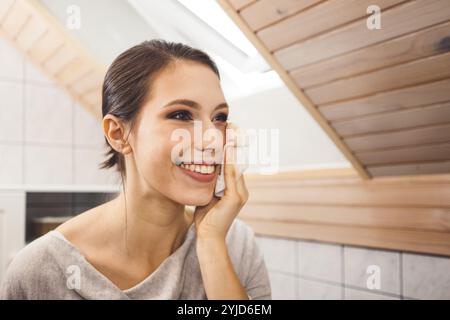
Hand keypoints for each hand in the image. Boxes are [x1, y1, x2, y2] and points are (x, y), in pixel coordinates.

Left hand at [193, 125, 248, 240]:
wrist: (208, 238)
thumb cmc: (206, 218)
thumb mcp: (208, 196)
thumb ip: (210, 183)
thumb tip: (203, 169)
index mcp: (236, 188)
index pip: (234, 163)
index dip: (231, 146)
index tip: (227, 130)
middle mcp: (241, 189)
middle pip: (239, 160)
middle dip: (236, 141)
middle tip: (231, 124)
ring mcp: (240, 193)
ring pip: (236, 164)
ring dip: (233, 146)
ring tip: (230, 130)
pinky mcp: (236, 198)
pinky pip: (231, 175)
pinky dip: (228, 160)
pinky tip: (225, 148)